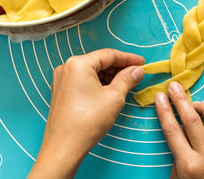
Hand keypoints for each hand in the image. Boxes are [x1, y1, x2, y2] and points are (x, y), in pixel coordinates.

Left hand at [28, 49, 144, 178]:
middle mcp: (66, 67)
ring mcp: (61, 80)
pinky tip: (110, 91)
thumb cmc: (88, 122)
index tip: (142, 62)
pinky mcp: (60, 92)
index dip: (128, 58)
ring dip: (109, 76)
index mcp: (78, 63)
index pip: (108, 55)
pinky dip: (98, 83)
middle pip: (99, 62)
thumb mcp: (114, 98)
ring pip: (91, 72)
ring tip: (126, 84)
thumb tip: (137, 70)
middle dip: (119, 68)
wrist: (63, 147)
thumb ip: (127, 79)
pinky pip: (83, 81)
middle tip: (136, 74)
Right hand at [155, 82, 203, 178]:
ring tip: (195, 104)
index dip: (165, 111)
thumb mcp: (178, 178)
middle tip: (174, 86)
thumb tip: (179, 130)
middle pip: (192, 120)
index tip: (159, 97)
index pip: (173, 130)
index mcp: (188, 165)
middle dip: (180, 100)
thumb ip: (178, 154)